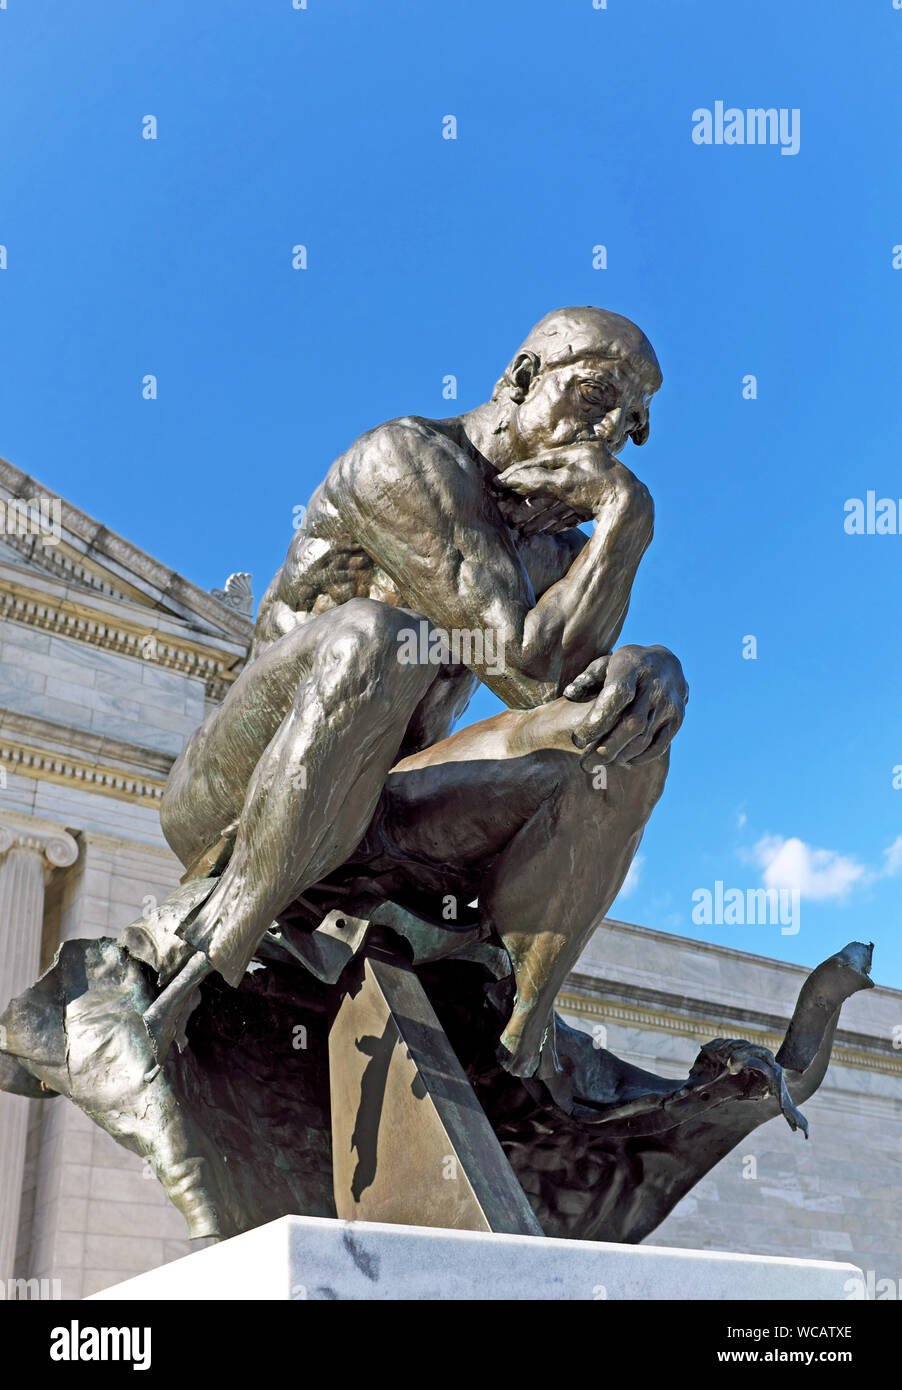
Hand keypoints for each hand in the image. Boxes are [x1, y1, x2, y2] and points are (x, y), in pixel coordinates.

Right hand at [491, 442, 621, 519]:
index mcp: (583, 452)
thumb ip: (535, 480)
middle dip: (529, 499)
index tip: (501, 481)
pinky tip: (547, 530)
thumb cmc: (597, 490)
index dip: (521, 473)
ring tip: (522, 526)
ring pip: (560, 500)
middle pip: (551, 483)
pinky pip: (573, 511)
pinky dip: (559, 519)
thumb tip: (507, 480)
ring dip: (541, 514)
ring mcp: (597, 485)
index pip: (543, 462)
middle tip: (509, 507)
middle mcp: (591, 465)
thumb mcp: (562, 483)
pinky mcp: (602, 504)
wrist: (632, 511)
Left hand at [564, 644, 687, 765]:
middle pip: (632, 724)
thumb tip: (570, 694)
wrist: (667, 664)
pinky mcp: (677, 718)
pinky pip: (659, 745)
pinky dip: (639, 758)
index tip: (579, 739)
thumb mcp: (605, 663)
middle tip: (585, 765)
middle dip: (607, 748)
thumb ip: (587, 678)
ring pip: (644, 738)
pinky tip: (622, 760)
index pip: (616, 695)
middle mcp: (654, 685)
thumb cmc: (626, 667)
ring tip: (599, 763)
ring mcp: (668, 703)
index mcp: (632, 667)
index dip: (598, 720)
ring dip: (620, 756)